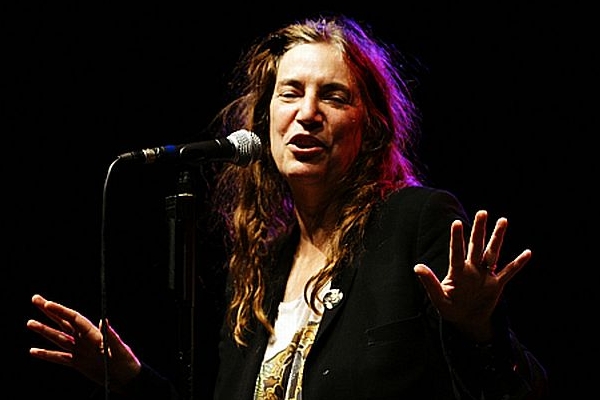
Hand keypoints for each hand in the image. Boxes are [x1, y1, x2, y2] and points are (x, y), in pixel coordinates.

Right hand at [27, 294, 141, 390]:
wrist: (127, 379)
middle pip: (63, 322)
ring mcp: (80, 350)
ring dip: (44, 330)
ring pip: (58, 338)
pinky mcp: (78, 363)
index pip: (74, 318)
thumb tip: (104, 319)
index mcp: (94, 334)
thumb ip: (111, 335)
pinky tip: (33, 351)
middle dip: (49, 311)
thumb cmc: (126, 362)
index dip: (60, 310)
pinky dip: (46, 354)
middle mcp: (85, 339)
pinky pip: (59, 357)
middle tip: (35, 299)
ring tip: (29, 322)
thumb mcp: (120, 349)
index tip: (47, 304)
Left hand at [413, 210, 531, 341]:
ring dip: (497, 238)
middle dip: (479, 229)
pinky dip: (518, 263)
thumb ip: (429, 283)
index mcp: (457, 271)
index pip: (457, 252)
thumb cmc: (450, 308)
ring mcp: (485, 275)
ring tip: (503, 220)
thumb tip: (416, 266)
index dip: (457, 238)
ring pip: (492, 253)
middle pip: (476, 245)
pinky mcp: (496, 285)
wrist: (466, 321)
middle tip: (482, 212)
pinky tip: (527, 252)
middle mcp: (472, 269)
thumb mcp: (439, 298)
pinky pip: (509, 272)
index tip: (456, 222)